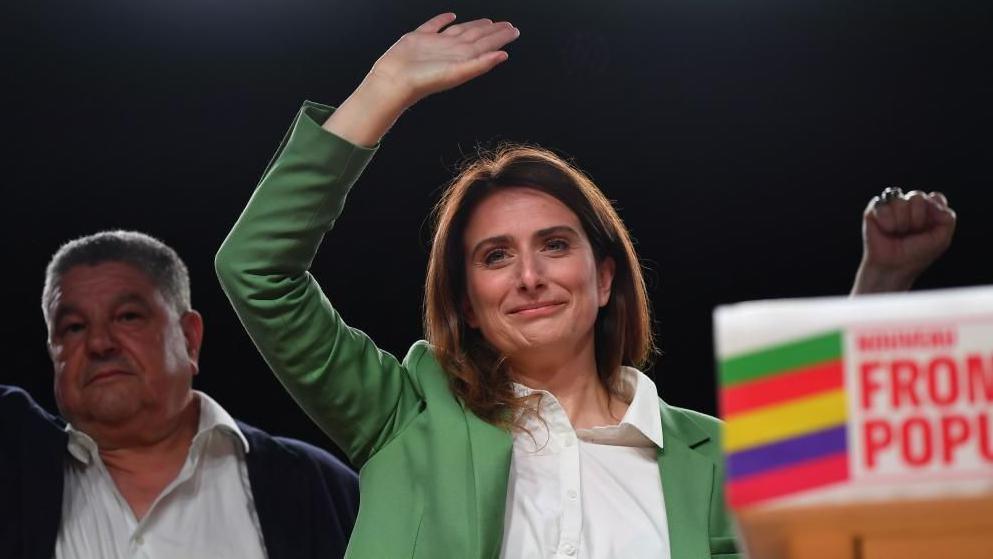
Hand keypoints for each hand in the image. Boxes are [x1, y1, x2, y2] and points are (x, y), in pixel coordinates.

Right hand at [368, 13, 519, 108]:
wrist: (395, 81)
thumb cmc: (423, 81)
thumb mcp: (457, 72)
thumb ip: (480, 64)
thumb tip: (502, 55)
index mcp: (462, 57)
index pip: (487, 45)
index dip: (501, 37)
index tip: (514, 31)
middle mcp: (451, 50)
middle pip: (477, 37)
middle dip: (493, 31)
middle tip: (507, 25)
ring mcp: (436, 44)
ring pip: (460, 30)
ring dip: (474, 26)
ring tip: (486, 22)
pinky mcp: (419, 38)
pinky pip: (434, 25)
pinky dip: (443, 19)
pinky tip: (450, 16)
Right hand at [851, 188, 956, 293]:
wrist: (893, 267)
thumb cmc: (916, 255)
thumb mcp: (941, 239)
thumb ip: (948, 217)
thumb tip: (932, 197)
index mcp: (928, 210)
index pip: (935, 198)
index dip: (933, 212)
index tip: (928, 230)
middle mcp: (910, 205)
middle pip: (918, 197)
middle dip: (917, 219)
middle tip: (911, 234)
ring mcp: (892, 207)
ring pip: (900, 201)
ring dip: (901, 222)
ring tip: (897, 234)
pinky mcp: (874, 210)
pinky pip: (883, 205)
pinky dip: (886, 222)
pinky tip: (885, 231)